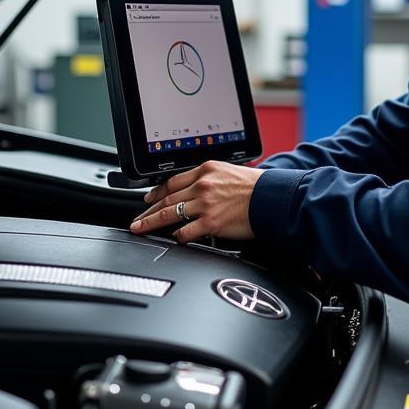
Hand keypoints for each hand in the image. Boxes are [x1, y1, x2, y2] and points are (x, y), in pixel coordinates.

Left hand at [129, 161, 263, 243]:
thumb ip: (209, 179)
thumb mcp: (228, 172)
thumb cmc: (255, 187)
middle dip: (147, 210)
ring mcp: (205, 204)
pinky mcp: (211, 223)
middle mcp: (202, 185)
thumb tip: (193, 190)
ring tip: (141, 229)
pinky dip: (178, 236)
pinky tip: (174, 238)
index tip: (148, 198)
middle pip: (166, 198)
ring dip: (151, 223)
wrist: (272, 198)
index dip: (156, 191)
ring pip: (169, 214)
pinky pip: (186, 231)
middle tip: (136, 219)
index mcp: (205, 170)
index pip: (172, 181)